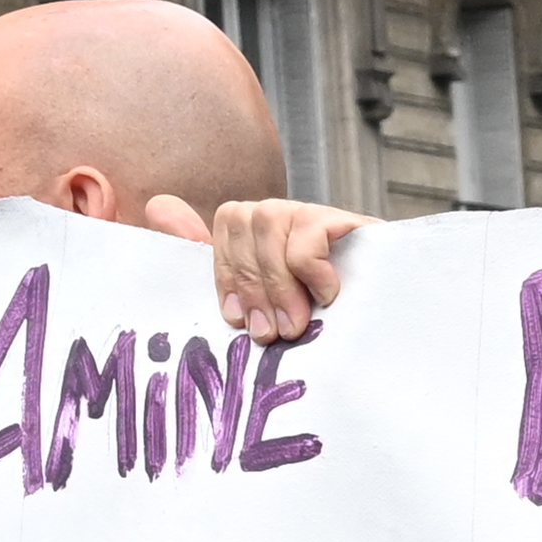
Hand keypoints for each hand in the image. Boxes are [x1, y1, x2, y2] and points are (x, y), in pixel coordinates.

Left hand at [164, 194, 367, 340]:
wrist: (384, 336)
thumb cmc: (316, 329)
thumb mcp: (259, 308)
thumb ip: (214, 264)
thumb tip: (157, 205)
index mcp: (258, 236)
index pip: (223, 224)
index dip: (227, 273)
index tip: (238, 320)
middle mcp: (283, 216)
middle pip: (241, 217)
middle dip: (251, 284)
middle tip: (270, 335)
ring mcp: (314, 215)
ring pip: (268, 221)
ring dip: (278, 284)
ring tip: (297, 325)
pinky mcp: (347, 223)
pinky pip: (306, 236)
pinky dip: (311, 273)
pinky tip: (329, 296)